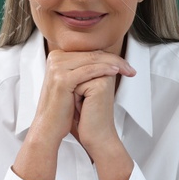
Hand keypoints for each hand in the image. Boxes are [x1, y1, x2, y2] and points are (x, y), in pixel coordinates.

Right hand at [14, 47, 133, 179]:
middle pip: (91, 54)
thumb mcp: (72, 84)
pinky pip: (89, 70)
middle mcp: (55, 58)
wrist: (49, 127)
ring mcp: (57, 67)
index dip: (108, 57)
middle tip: (130, 67)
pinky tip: (116, 71)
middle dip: (114, 60)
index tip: (124, 64)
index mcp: (57, 57)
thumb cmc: (62, 109)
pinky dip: (104, 69)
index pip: (88, 52)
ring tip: (127, 69)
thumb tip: (103, 59)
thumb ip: (82, 69)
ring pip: (92, 60)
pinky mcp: (62, 78)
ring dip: (113, 63)